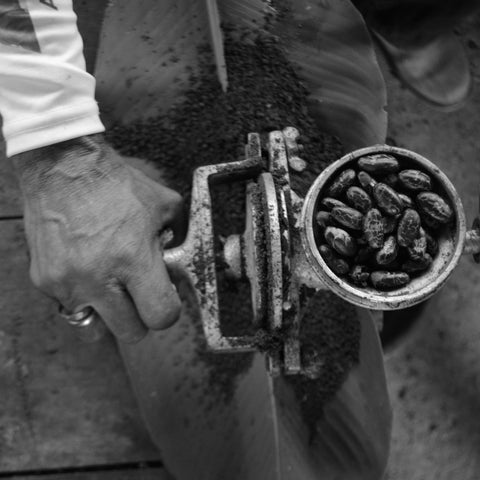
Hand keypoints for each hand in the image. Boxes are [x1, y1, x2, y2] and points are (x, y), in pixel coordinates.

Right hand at [13, 134, 183, 342]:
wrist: (63, 168)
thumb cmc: (116, 185)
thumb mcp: (164, 206)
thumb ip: (179, 238)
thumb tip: (180, 265)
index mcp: (133, 259)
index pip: (160, 316)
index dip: (168, 311)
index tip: (165, 299)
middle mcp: (99, 277)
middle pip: (131, 333)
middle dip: (140, 318)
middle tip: (139, 296)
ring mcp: (68, 283)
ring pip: (97, 325)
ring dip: (108, 312)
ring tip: (110, 284)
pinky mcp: (45, 281)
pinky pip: (70, 304)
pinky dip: (83, 293)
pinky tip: (86, 266)